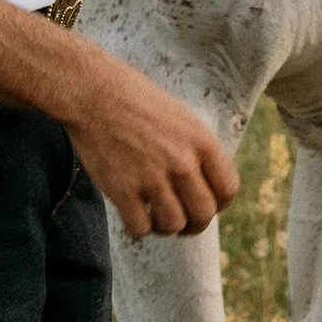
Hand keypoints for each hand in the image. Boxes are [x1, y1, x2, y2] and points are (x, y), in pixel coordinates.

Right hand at [66, 59, 240, 237]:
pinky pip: (140, 228)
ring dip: (166, 227)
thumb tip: (203, 183)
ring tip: (156, 216)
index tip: (207, 204)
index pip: (228, 189)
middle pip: (204, 214)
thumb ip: (196, 149)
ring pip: (174, 225)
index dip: (220, 203)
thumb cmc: (136, 100)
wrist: (93, 93)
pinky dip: (139, 228)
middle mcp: (182, 162)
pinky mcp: (122, 190)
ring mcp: (152, 178)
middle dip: (195, 223)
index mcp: (201, 141)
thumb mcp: (181, 117)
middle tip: (182, 219)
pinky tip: (134, 214)